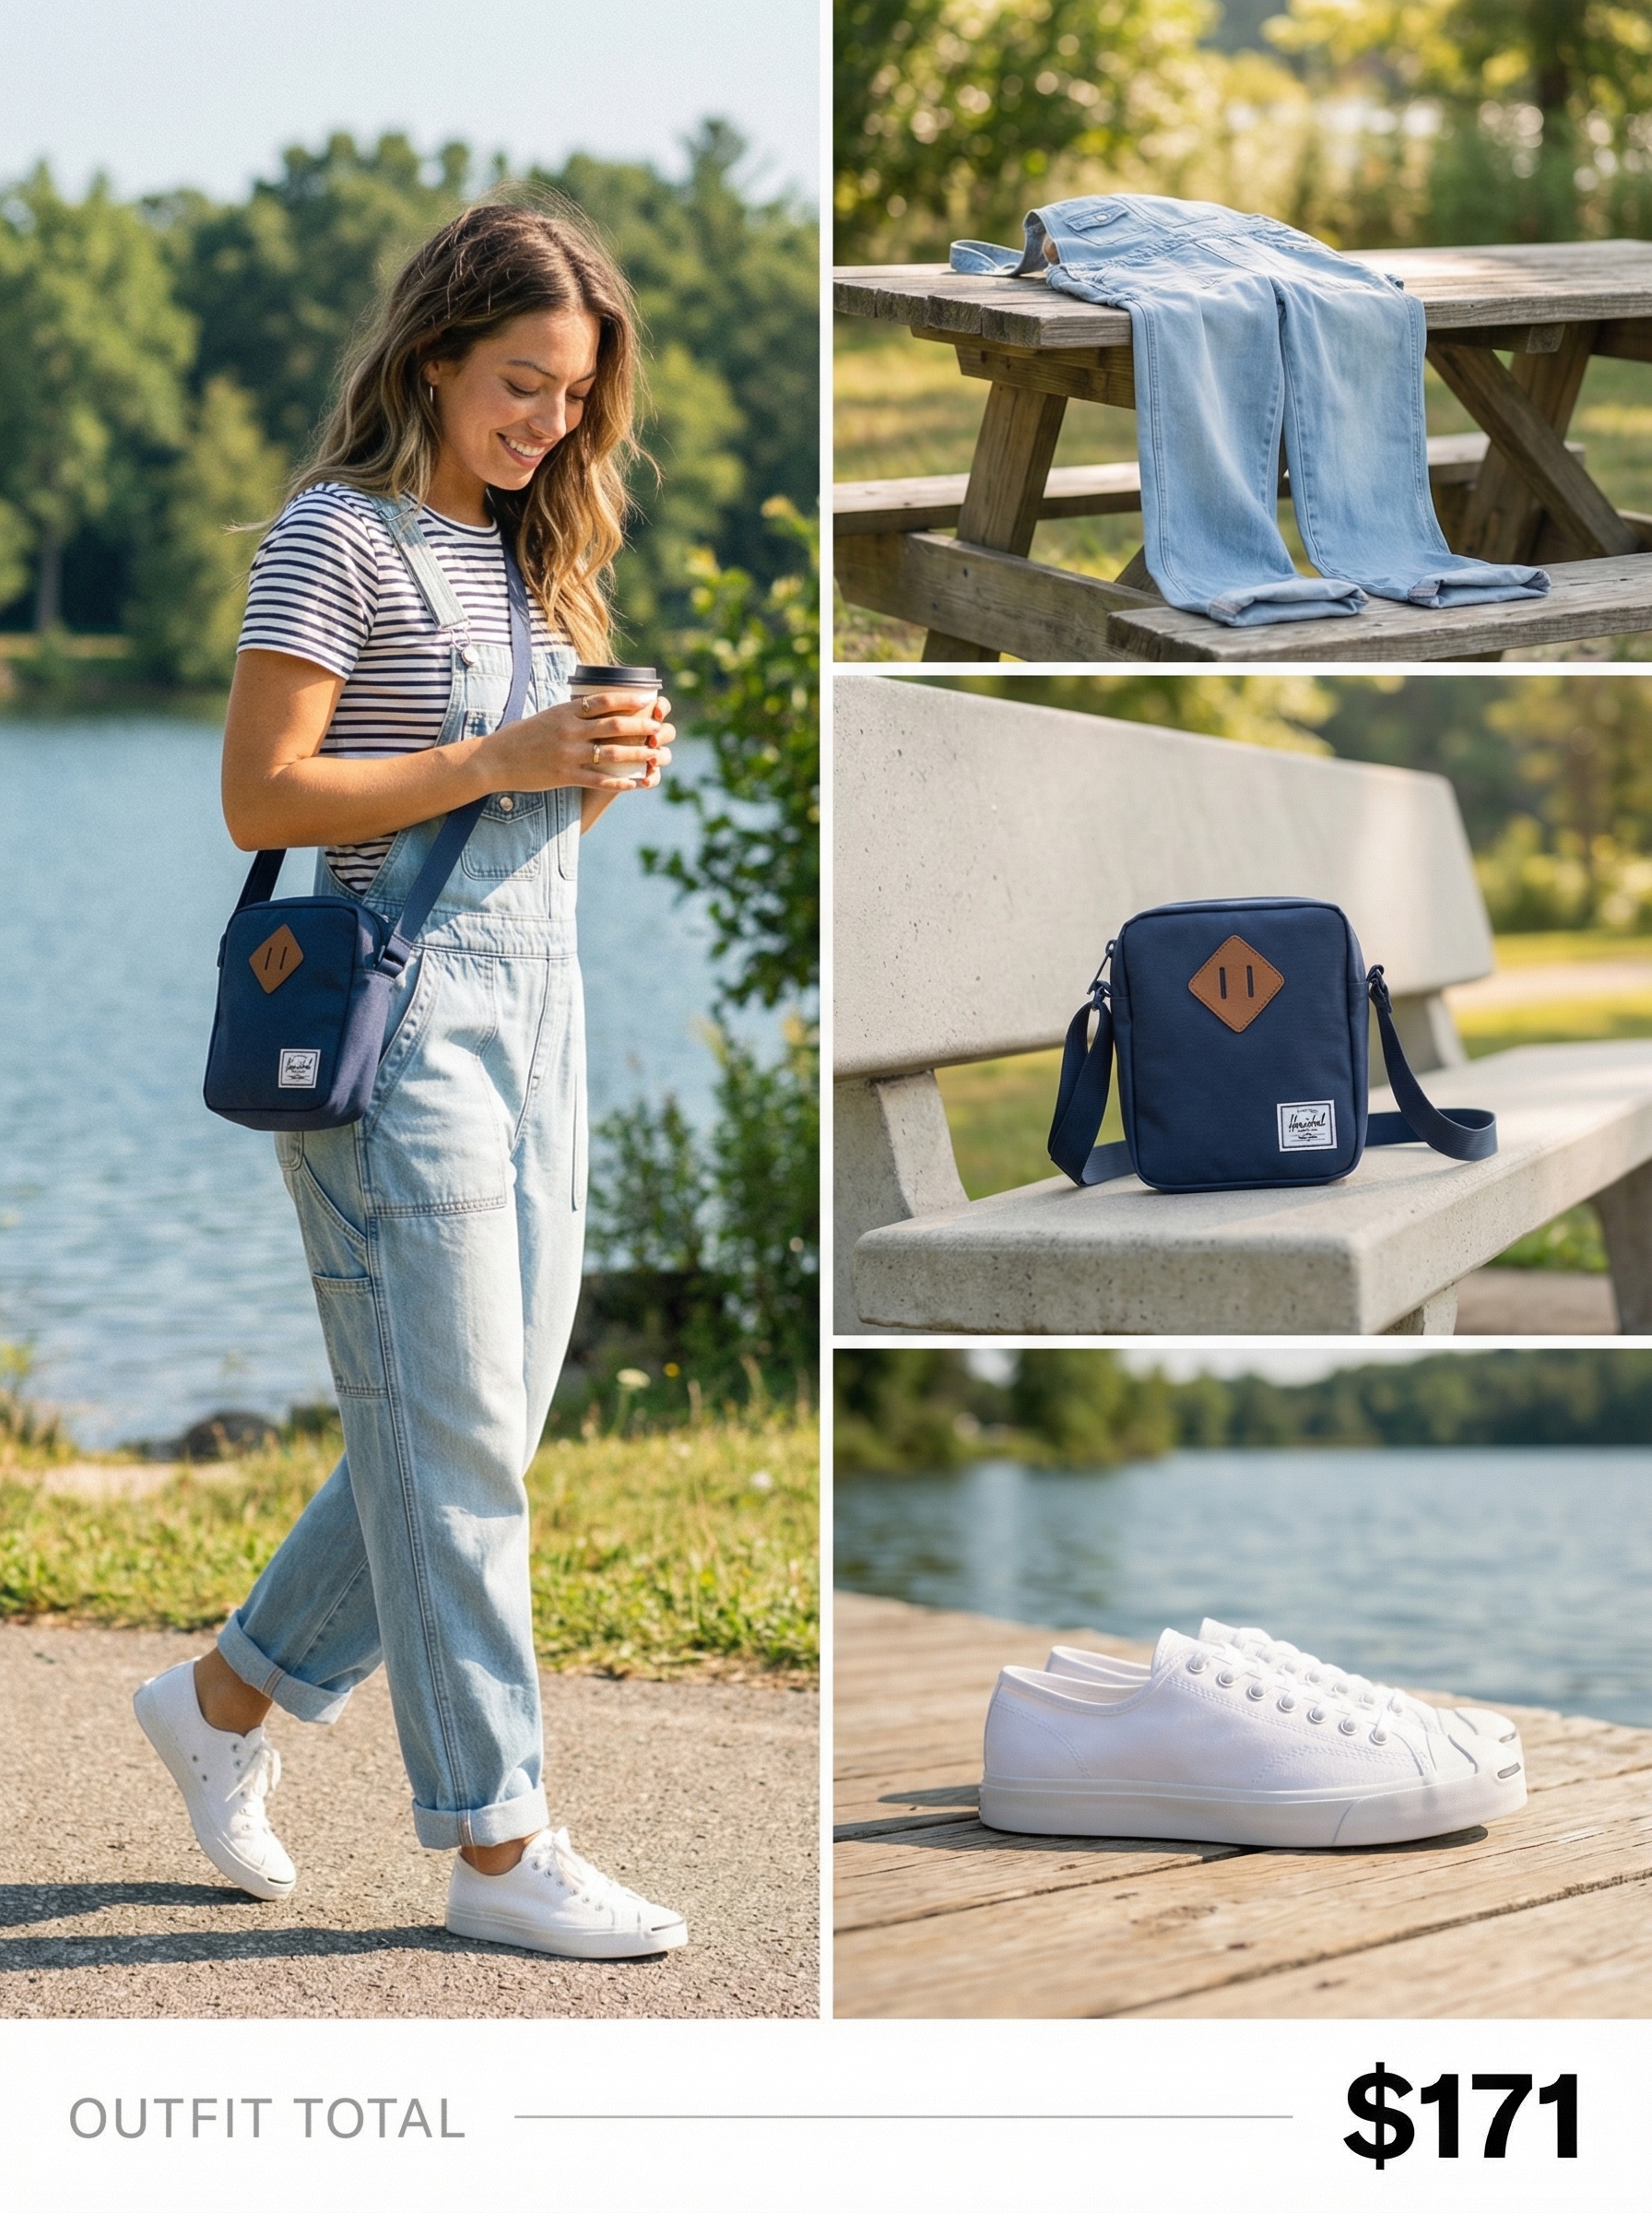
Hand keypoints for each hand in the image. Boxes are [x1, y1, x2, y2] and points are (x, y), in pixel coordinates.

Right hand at [479, 690, 673, 793]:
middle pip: (614, 725)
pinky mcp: (564, 776)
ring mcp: (568, 754)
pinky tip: (635, 783)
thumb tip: (595, 704)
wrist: (495, 759)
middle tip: (660, 728)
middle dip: (641, 727)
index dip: (629, 700)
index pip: (603, 700)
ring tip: (655, 755)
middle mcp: (569, 730)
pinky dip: (619, 781)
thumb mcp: (547, 716)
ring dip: (638, 754)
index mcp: (565, 711)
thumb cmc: (521, 736)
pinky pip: (599, 780)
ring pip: (612, 753)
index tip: (649, 699)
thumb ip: (571, 712)